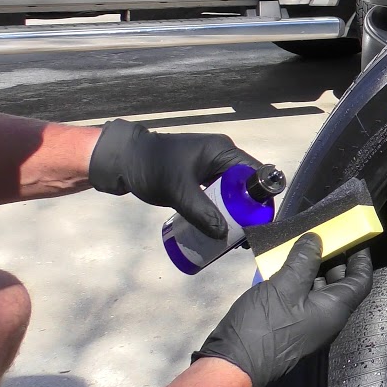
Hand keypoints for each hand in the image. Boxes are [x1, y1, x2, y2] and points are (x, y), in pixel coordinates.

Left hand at [88, 119, 258, 237]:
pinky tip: (220, 226)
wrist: (123, 160)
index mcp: (223, 151)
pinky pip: (219, 193)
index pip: (255, 172)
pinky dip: (222, 208)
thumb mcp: (179, 191)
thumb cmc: (152, 167)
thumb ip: (202, 212)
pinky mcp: (200, 176)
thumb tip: (223, 235)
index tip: (261, 220)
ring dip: (236, 211)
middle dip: (249, 209)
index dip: (263, 196)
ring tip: (236, 236)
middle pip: (246, 184)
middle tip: (247, 234)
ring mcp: (211, 166)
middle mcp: (222, 156)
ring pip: (233, 191)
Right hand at [193, 234, 373, 386]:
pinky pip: (298, 298)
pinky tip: (279, 266)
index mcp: (335, 309)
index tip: (356, 236)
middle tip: (321, 236)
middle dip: (332, 257)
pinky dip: (293, 280)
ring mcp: (306, 323)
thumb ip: (303, 260)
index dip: (361, 257)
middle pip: (338, 282)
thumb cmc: (265, 326)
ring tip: (298, 245)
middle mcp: (326, 317)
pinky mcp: (288, 325)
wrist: (234, 363)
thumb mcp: (285, 286)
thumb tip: (316, 240)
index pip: (361, 280)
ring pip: (316, 289)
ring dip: (309, 267)